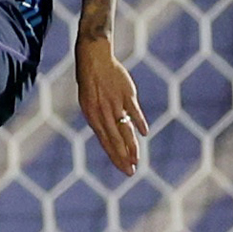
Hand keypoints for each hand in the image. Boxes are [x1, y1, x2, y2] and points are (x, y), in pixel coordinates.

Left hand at [75, 35, 148, 174]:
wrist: (94, 59)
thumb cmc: (91, 83)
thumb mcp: (88, 103)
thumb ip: (99, 120)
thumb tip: (108, 138)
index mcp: (92, 116)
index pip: (105, 142)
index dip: (115, 156)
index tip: (124, 169)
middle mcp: (103, 112)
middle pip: (114, 140)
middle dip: (123, 157)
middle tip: (130, 172)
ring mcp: (115, 103)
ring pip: (124, 128)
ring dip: (131, 145)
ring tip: (136, 160)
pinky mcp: (126, 93)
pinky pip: (134, 111)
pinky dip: (139, 122)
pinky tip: (144, 133)